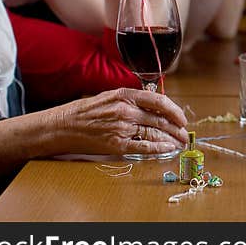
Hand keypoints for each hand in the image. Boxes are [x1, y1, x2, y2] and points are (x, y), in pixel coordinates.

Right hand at [55, 88, 187, 155]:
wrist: (61, 126)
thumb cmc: (85, 111)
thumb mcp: (110, 96)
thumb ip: (133, 100)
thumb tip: (156, 107)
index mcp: (125, 95)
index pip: (159, 101)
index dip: (175, 110)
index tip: (182, 118)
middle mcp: (125, 111)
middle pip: (160, 120)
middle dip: (176, 128)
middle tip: (184, 134)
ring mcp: (121, 128)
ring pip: (155, 133)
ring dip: (170, 139)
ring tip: (179, 143)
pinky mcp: (116, 145)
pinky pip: (143, 147)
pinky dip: (158, 149)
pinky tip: (167, 149)